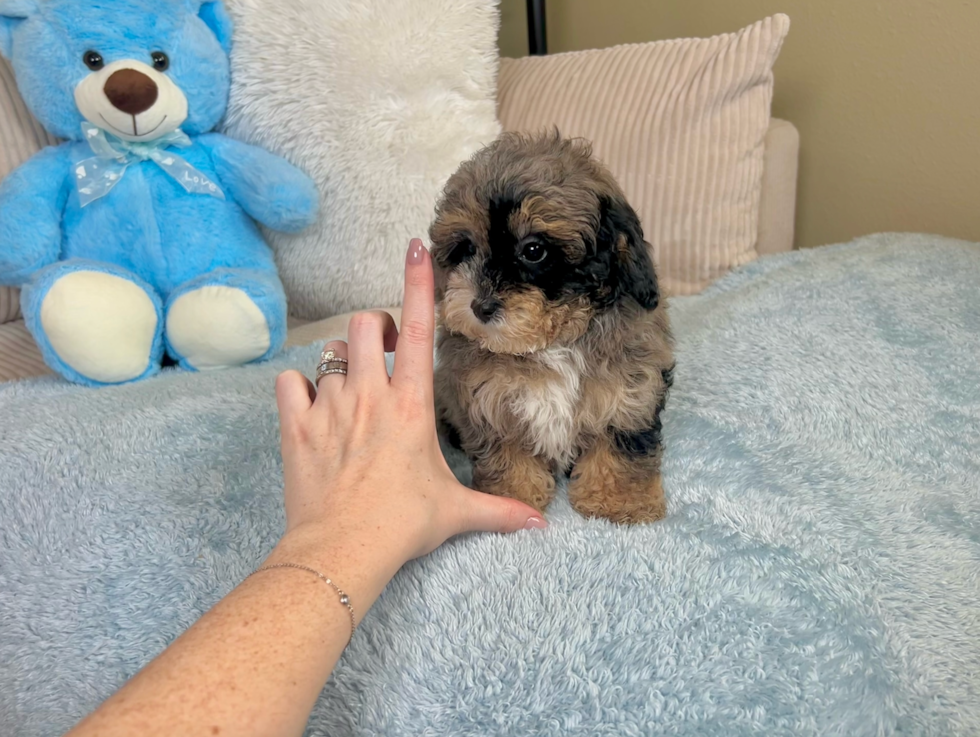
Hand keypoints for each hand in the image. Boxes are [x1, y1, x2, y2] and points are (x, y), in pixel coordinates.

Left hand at [271, 239, 545, 602]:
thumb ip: (499, 510)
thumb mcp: (455, 512)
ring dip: (342, 361)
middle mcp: (370, 394)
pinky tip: (310, 405)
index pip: (420, 328)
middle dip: (376, 327)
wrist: (343, 550)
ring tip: (352, 388)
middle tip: (385, 352)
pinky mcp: (297, 426)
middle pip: (365, 324)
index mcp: (412, 404)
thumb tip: (540, 525)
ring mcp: (330, 407)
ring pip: (330, 351)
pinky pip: (289, 382)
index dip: (418, 282)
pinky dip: (298, 387)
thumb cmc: (402, 525)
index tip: (416, 247)